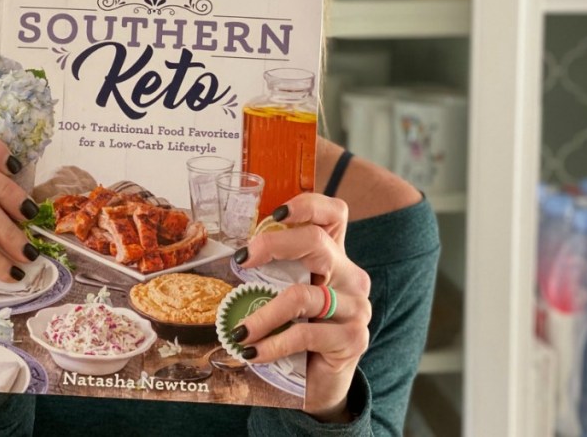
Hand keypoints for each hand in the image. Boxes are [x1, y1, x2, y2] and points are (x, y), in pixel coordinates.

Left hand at [232, 193, 370, 421]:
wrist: (319, 380)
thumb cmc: (297, 331)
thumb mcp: (284, 295)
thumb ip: (272, 274)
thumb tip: (230, 260)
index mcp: (334, 256)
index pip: (334, 214)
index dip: (307, 205)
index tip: (274, 215)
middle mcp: (350, 276)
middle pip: (318, 243)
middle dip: (273, 246)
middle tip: (241, 260)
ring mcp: (356, 306)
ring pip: (303, 295)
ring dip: (263, 315)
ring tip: (238, 332)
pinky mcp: (354, 338)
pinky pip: (306, 334)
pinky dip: (273, 343)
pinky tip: (254, 352)